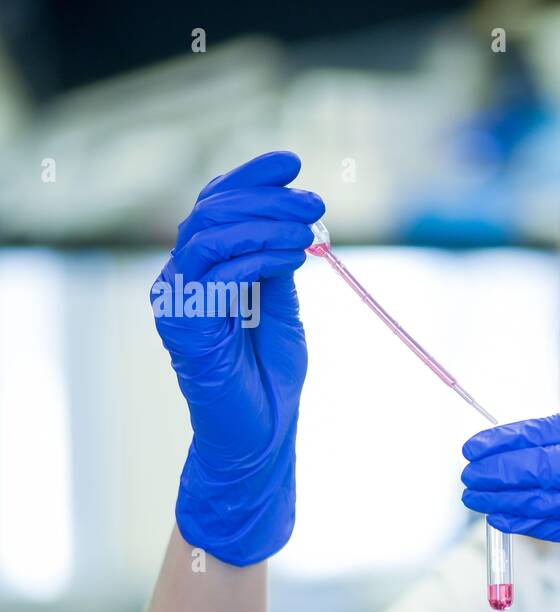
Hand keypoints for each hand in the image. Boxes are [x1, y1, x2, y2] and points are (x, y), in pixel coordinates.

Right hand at [152, 150, 324, 565]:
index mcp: (207, 268)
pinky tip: (292, 257)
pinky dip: (256, 257)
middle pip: (211, 211)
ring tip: (309, 231)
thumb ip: (277, 263)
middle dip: (267, 199)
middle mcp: (184, 277)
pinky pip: (213, 274)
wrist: (261, 435)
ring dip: (264, 224)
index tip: (293, 162)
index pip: (217, 204)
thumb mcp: (282, 306)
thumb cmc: (270, 377)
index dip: (251, 177)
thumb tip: (294, 217)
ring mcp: (177, 299)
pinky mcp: (183, 325)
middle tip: (315, 202)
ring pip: (207, 234)